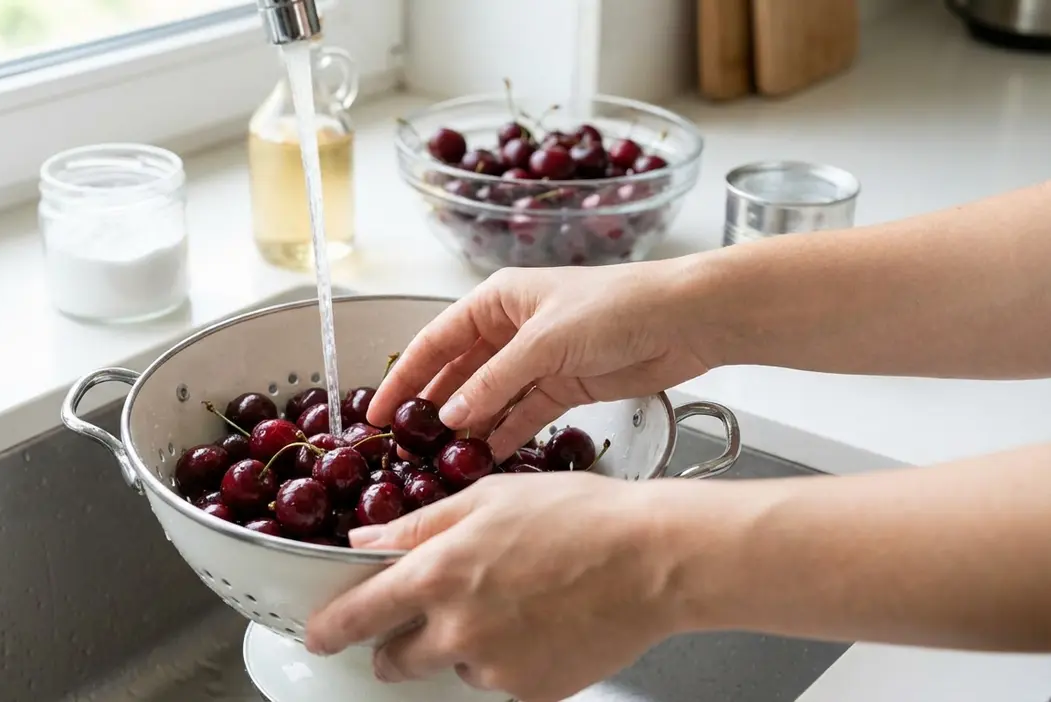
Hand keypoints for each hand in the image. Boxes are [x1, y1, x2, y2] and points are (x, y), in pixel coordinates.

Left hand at [303, 472, 691, 701]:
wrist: (654, 559)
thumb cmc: (580, 516)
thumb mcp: (489, 497)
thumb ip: (418, 524)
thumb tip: (368, 542)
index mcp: (438, 573)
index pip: (358, 613)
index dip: (331, 627)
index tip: (320, 634)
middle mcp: (458, 629)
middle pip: (396, 659)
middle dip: (397, 645)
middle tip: (429, 618)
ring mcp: (495, 668)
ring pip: (454, 666)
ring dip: (463, 646)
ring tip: (513, 603)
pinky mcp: (531, 693)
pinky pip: (500, 681)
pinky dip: (508, 660)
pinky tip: (540, 623)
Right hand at [366, 263, 713, 460]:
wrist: (682, 320)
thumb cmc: (614, 308)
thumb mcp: (545, 342)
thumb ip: (495, 382)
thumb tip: (451, 418)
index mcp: (497, 301)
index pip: (436, 341)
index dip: (404, 377)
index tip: (377, 412)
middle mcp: (511, 328)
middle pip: (458, 372)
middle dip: (432, 408)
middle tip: (403, 446)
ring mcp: (537, 360)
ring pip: (488, 398)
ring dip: (467, 426)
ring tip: (439, 461)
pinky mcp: (563, 387)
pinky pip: (522, 414)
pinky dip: (504, 434)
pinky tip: (483, 458)